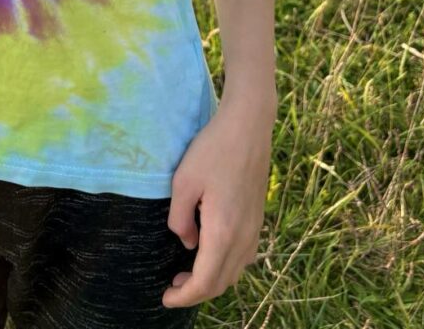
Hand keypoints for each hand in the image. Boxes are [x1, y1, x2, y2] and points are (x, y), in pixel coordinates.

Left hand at [162, 93, 271, 308]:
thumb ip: (179, 218)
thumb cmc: (213, 149)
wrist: (248, 126)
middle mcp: (243, 237)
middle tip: (172, 287)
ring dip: (211, 280)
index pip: (204, 282)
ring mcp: (254, 229)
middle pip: (221, 283)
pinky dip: (225, 265)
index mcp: (223, 232)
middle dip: (196, 292)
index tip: (165, 298)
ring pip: (234, 271)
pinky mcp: (257, 218)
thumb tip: (186, 243)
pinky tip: (209, 251)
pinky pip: (243, 256)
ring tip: (186, 273)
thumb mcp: (183, 182)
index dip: (184, 297)